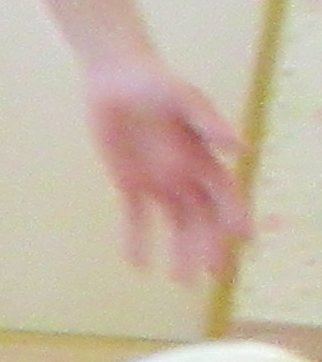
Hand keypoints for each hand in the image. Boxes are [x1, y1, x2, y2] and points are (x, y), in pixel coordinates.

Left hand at [83, 49, 246, 281]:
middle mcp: (186, 173)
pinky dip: (137, 239)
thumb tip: (241, 148)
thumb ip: (209, 123)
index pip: (225, 192)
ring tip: (181, 282)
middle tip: (213, 276)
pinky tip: (138, 265)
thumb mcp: (185, 100)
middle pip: (202, 216)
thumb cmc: (157, 83)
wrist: (117, 79)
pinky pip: (134, 216)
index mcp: (204, 155)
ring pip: (174, 223)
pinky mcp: (130, 182)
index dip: (235, 214)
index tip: (244, 239)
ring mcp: (159, 180)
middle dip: (210, 245)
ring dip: (180, 250)